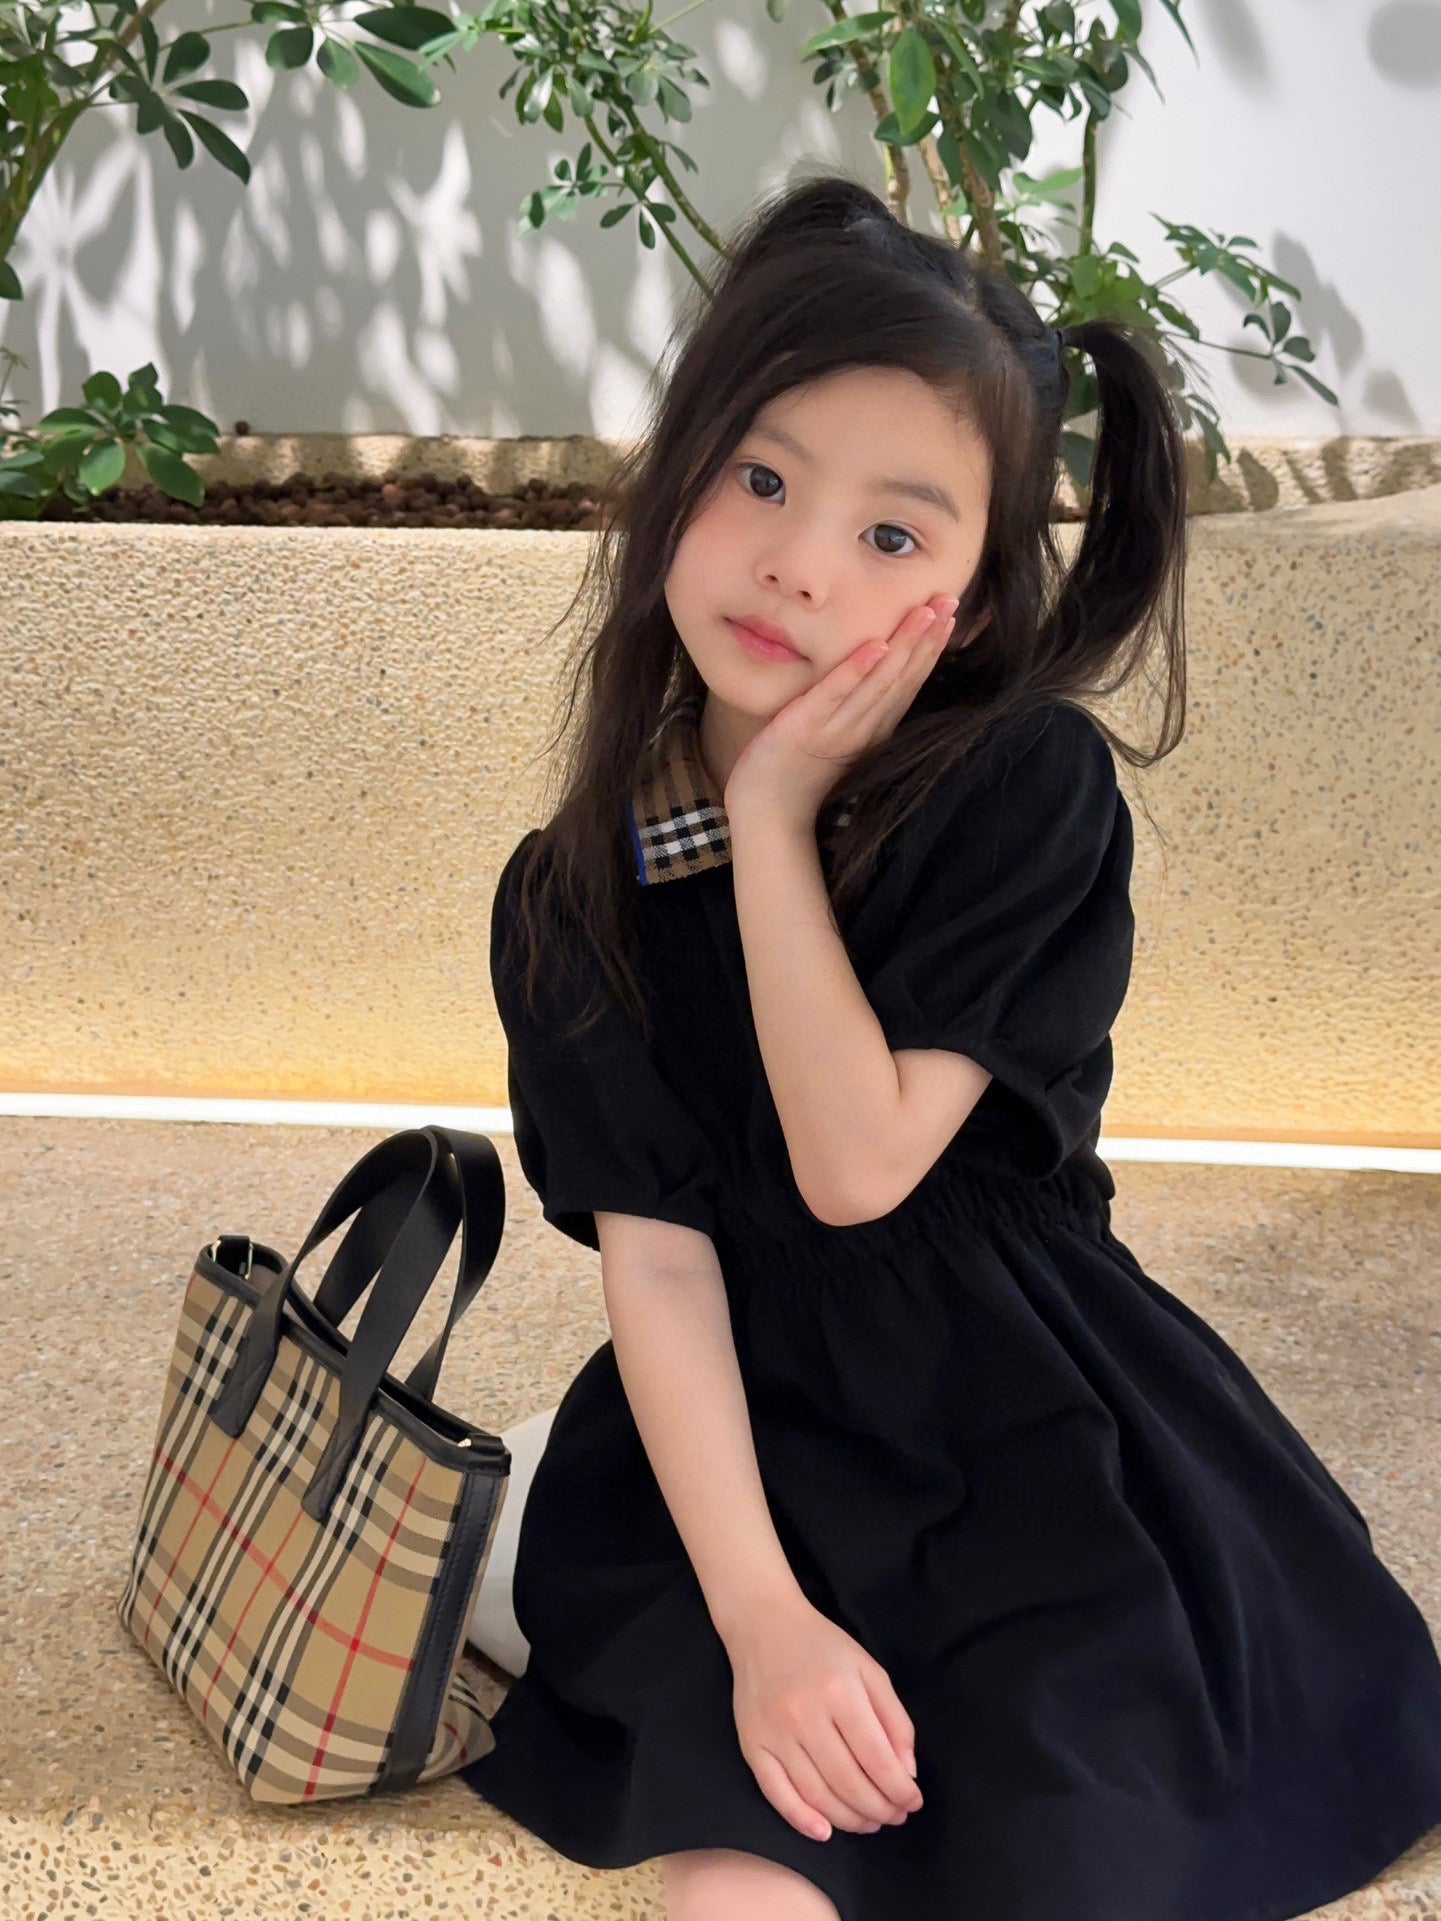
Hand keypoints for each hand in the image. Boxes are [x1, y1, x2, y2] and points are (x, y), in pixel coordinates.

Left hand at [722, 593, 960, 828]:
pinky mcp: (807, 727)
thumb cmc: (797, 772)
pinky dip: (857, 671)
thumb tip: (871, 675)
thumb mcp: (837, 736)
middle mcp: (864, 728)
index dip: (931, 648)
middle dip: (928, 639)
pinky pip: (836, 695)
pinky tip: (876, 646)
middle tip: (950, 601)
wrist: (768, 814)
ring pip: (880, 682)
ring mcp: (838, 728)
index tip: (950, 615)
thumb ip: (856, 708)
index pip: (909, 683)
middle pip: (903, 677)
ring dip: (904, 646)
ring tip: (925, 614)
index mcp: (873, 729)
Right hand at [725, 1592, 923, 1843]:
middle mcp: (805, 1716)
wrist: (764, 1625)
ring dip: (850, 1819)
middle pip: (849, 1783)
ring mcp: (774, 1733)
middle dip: (880, 1809)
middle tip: (895, 1816)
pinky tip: (825, 1831)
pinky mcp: (751, 1745)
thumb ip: (894, 1719)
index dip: (900, 1790)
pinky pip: (776, 1793)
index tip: (913, 1802)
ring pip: (817, 1795)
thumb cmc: (823, 1646)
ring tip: (870, 1823)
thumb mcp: (869, 1670)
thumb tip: (906, 1772)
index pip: (877, 1759)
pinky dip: (801, 1820)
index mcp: (840, 1692)